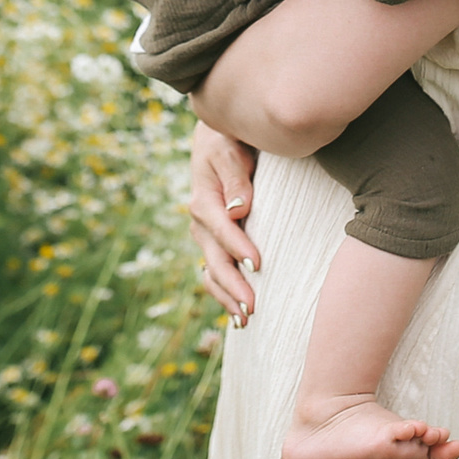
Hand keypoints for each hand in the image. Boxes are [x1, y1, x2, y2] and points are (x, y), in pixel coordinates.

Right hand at [187, 122, 261, 324]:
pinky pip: (215, 274)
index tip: (258, 265)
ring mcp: (204, 236)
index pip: (222, 228)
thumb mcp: (230, 149)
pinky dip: (224, 295)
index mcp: (204, 200)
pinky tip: (238, 316)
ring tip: (247, 319)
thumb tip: (239, 208)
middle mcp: (200, 223)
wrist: (216, 139)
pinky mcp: (213, 243)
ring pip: (213, 273)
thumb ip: (236, 176)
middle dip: (233, 285)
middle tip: (253, 307)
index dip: (238, 247)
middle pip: (215, 260)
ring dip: (227, 297)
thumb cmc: (228, 140)